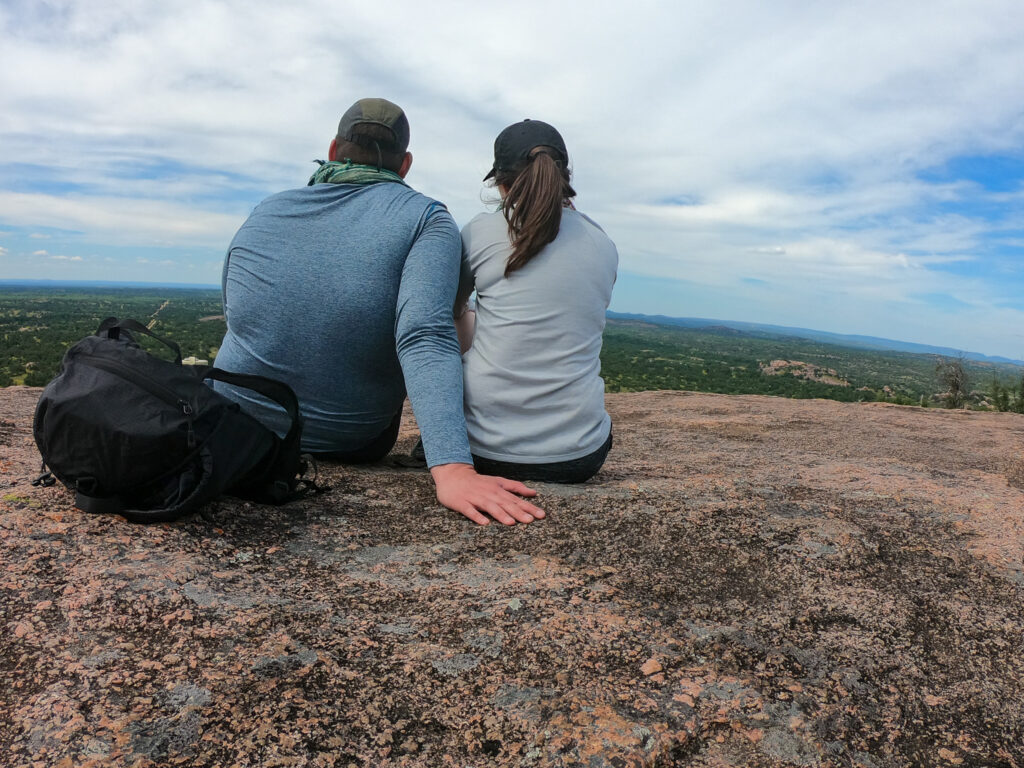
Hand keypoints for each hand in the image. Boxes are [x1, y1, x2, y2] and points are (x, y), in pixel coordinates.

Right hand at [430, 463, 544, 525]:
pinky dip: (477, 516)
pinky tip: (484, 523)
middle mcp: (489, 494)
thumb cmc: (478, 482)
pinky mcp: (462, 503)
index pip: (516, 500)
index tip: (541, 515)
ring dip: (501, 514)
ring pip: (490, 507)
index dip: (529, 507)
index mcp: (498, 490)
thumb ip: (516, 487)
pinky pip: (470, 511)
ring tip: (511, 522)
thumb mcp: (498, 481)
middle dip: (518, 512)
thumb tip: (533, 493)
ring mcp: (475, 499)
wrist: (453, 475)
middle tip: (531, 520)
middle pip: (506, 504)